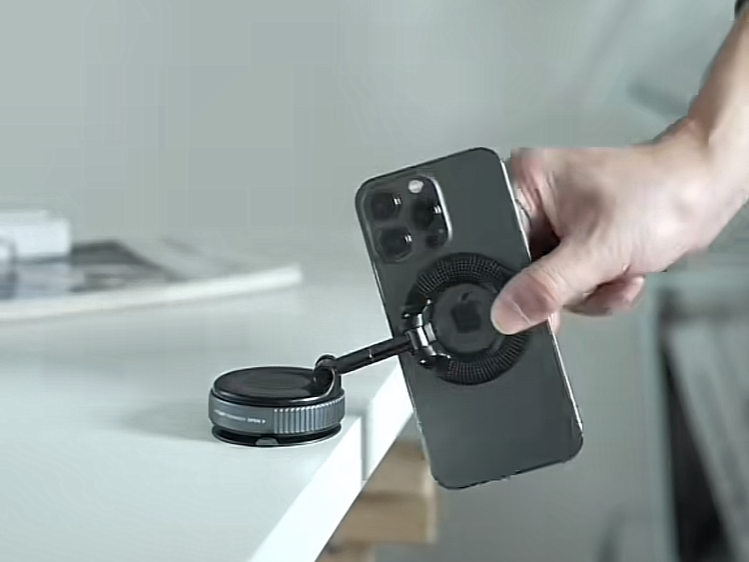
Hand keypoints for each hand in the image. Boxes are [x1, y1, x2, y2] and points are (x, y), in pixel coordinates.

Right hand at [491, 121, 741, 333]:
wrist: (705, 194)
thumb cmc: (662, 194)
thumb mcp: (596, 249)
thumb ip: (547, 287)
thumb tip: (507, 313)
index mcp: (524, 183)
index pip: (495, 243)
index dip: (516, 279)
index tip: (542, 296)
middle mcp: (535, 201)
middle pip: (521, 271)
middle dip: (565, 286)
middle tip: (593, 273)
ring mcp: (556, 224)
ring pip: (548, 286)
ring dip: (588, 290)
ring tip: (616, 268)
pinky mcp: (577, 242)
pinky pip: (570, 286)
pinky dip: (598, 290)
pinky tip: (620, 271)